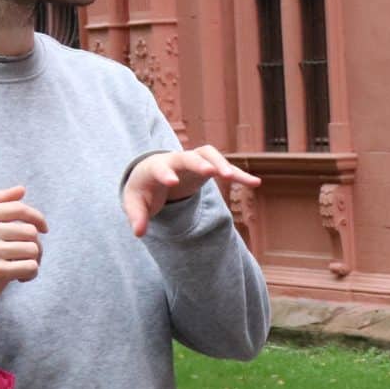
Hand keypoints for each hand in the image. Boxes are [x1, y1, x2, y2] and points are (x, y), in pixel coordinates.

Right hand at [0, 187, 47, 337]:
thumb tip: (21, 189)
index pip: (19, 209)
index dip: (37, 217)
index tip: (43, 228)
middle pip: (30, 231)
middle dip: (35, 244)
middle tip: (25, 256)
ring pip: (33, 249)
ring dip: (34, 260)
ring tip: (20, 267)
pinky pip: (31, 267)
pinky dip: (30, 274)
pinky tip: (19, 277)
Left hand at [122, 145, 260, 236]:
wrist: (153, 174)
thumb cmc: (143, 189)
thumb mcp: (134, 203)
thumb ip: (137, 216)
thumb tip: (139, 233)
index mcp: (155, 167)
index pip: (160, 167)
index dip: (166, 173)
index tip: (172, 181)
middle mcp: (176, 159)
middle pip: (188, 156)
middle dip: (199, 163)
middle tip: (210, 172)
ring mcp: (193, 161)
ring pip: (210, 155)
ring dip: (220, 163)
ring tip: (230, 177)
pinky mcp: (207, 167)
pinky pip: (225, 168)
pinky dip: (239, 174)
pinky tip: (255, 183)